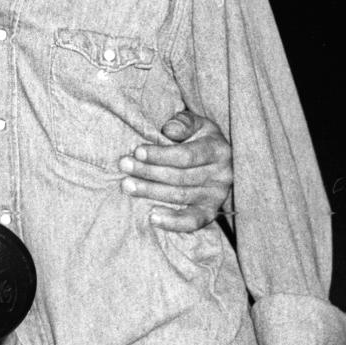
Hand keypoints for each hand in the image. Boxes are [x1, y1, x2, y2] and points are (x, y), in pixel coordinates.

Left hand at [119, 110, 232, 231]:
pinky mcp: (210, 212)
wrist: (215, 160)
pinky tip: (152, 217)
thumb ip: (184, 122)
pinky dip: (173, 222)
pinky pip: (192, 221)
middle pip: (180, 176)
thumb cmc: (198, 138)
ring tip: (127, 185)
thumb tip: (170, 130)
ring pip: (181, 196)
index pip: (186, 155)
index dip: (161, 155)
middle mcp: (221, 174)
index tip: (138, 151)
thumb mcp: (195, 123)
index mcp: (218, 150)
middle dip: (149, 171)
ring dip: (151, 192)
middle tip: (124, 165)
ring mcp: (217, 195)